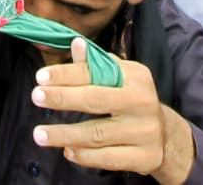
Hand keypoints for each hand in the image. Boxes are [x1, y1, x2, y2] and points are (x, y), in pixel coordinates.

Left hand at [30, 39, 183, 178]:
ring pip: (98, 134)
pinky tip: (67, 151)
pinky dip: (85, 156)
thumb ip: (97, 64)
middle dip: (63, 98)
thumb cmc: (133, 100)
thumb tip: (76, 44)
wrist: (167, 136)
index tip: (40, 77)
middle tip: (36, 97)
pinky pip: (108, 159)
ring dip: (65, 134)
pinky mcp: (145, 157)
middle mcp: (142, 102)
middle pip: (96, 100)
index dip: (67, 74)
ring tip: (40, 134)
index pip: (96, 73)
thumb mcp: (121, 78)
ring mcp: (145, 132)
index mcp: (136, 77)